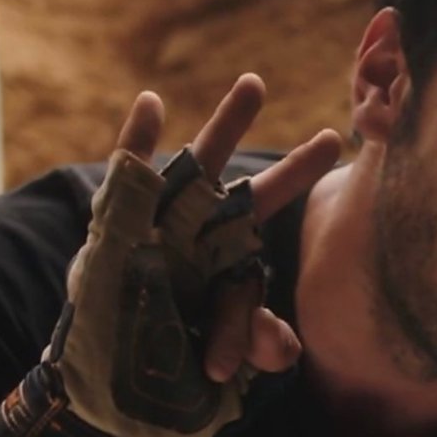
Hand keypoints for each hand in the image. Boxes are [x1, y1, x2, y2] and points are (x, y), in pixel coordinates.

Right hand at [116, 74, 339, 382]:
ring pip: (198, 162)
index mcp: (227, 245)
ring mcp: (163, 214)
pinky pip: (129, 171)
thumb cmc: (160, 338)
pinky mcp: (118, 214)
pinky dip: (138, 138)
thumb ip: (248, 338)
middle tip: (325, 130)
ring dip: (227, 126)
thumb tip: (286, 352)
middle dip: (284, 161)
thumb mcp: (209, 341)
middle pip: (247, 182)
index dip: (298, 171)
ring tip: (257, 84)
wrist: (102, 346)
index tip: (335, 137)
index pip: (268, 204)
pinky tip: (153, 102)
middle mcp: (202, 221)